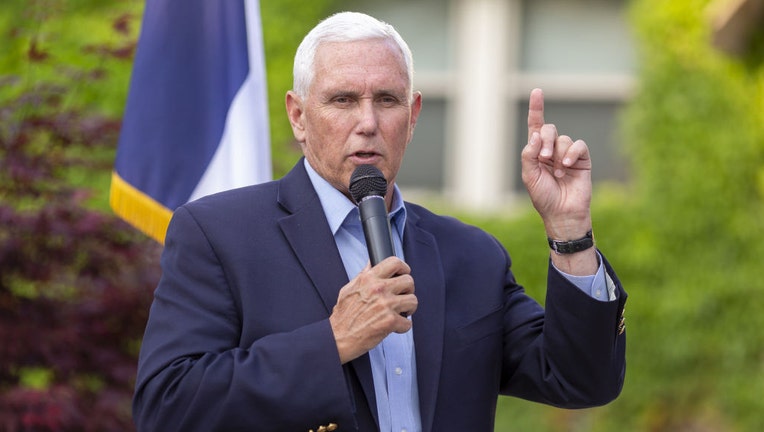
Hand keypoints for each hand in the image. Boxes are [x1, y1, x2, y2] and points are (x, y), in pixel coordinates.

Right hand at [329, 257, 416, 363]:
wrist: (338, 337)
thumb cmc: (343, 316)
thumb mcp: (349, 289)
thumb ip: (363, 275)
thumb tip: (371, 264)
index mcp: (368, 279)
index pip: (395, 262)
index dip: (404, 268)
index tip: (404, 274)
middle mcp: (378, 289)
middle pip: (408, 281)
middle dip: (408, 290)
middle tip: (402, 297)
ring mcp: (385, 305)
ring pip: (413, 300)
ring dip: (408, 308)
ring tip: (400, 312)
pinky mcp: (390, 322)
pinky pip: (408, 323)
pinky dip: (402, 327)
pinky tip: (394, 327)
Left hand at [521, 88, 592, 238]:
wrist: (562, 213)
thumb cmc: (544, 197)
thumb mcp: (530, 176)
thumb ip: (529, 154)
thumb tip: (536, 134)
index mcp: (537, 152)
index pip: (536, 127)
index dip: (536, 109)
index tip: (537, 91)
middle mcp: (552, 150)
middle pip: (548, 129)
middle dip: (545, 140)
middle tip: (544, 158)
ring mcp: (567, 154)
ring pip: (562, 139)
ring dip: (557, 154)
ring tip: (558, 172)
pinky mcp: (582, 159)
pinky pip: (578, 145)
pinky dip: (572, 153)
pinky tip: (567, 165)